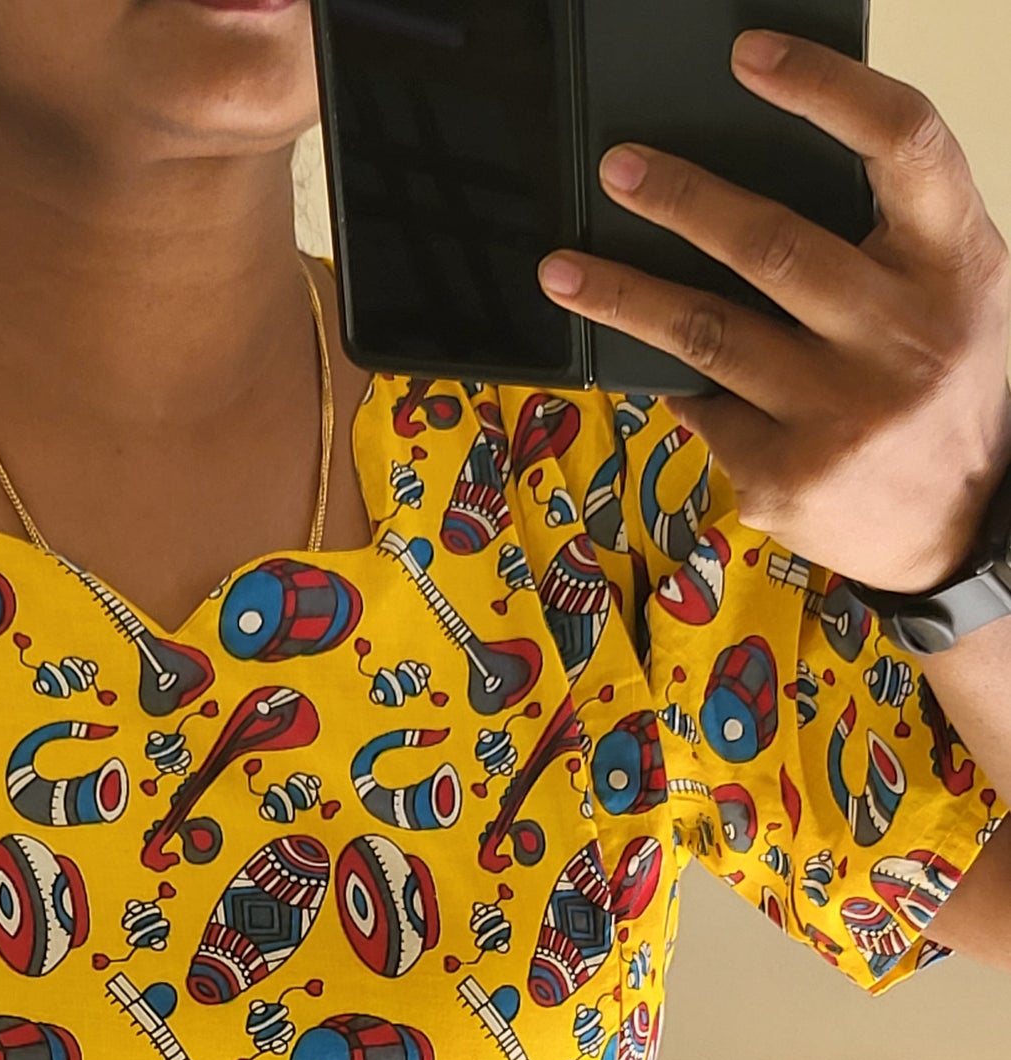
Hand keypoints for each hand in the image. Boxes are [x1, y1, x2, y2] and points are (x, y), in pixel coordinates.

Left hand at [538, 31, 1010, 595]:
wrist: (968, 528)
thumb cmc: (949, 389)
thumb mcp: (952, 297)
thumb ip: (884, 242)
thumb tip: (748, 184)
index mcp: (954, 262)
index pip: (902, 142)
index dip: (826, 88)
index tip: (750, 57)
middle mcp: (902, 334)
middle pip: (773, 244)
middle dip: (681, 201)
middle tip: (617, 169)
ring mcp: (842, 412)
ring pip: (710, 334)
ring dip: (625, 297)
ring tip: (563, 270)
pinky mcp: (790, 476)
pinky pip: (707, 412)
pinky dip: (676, 388)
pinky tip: (645, 373)